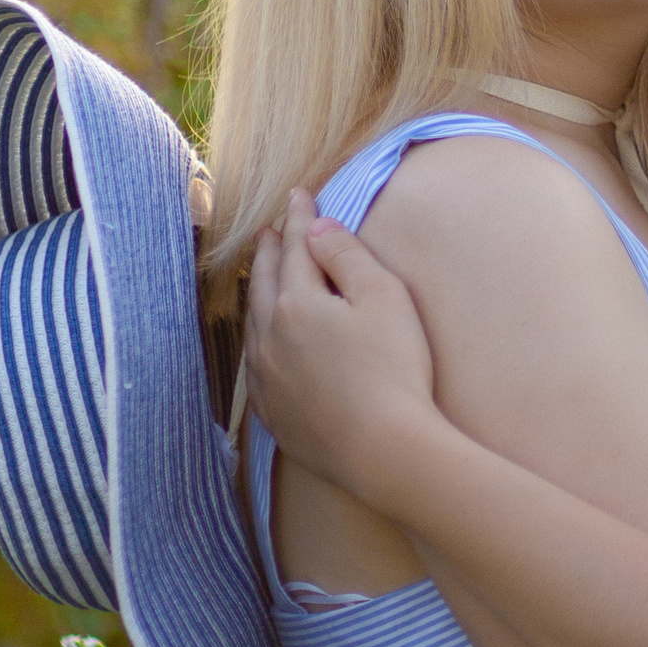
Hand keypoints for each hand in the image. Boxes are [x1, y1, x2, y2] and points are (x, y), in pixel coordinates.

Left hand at [245, 189, 443, 509]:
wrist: (384, 451)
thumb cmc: (394, 370)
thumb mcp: (383, 298)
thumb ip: (347, 255)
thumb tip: (317, 227)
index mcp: (296, 303)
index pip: (295, 247)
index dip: (299, 218)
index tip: (300, 195)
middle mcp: (270, 338)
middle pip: (265, 282)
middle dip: (270, 251)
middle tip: (272, 230)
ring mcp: (267, 379)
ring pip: (253, 323)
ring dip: (258, 293)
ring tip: (262, 278)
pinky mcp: (274, 413)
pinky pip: (256, 366)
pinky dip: (258, 341)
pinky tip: (264, 343)